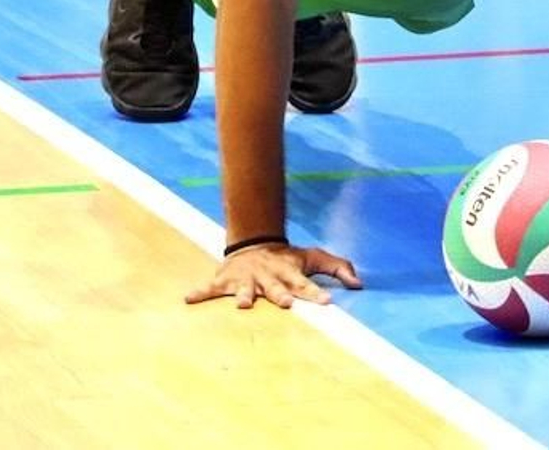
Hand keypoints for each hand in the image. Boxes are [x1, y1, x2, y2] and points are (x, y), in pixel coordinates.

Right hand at [184, 243, 362, 308]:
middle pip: (276, 288)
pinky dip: (200, 293)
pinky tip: (188, 300)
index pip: (306, 283)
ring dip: (244, 295)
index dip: (317, 292)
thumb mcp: (314, 257)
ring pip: (245, 289)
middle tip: (286, 303)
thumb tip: (360, 284)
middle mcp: (268, 277)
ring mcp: (246, 279)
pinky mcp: (226, 280)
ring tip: (242, 304)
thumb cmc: (288, 257)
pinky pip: (210, 288)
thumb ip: (338, 268)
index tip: (328, 302)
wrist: (254, 243)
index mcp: (289, 273)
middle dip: (281, 295)